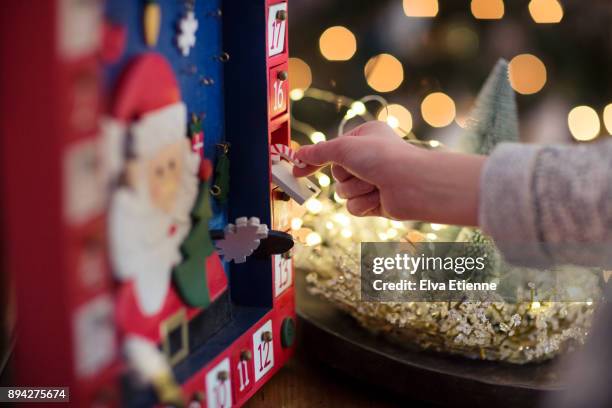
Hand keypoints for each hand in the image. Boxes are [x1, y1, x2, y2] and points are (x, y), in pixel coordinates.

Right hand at [294, 121, 484, 225]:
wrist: (412, 184)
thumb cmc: (383, 157)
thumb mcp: (344, 148)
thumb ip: (318, 153)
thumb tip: (298, 155)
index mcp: (364, 137)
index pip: (332, 150)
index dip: (315, 160)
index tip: (296, 170)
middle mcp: (369, 158)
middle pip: (336, 174)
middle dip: (346, 177)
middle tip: (361, 172)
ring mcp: (373, 180)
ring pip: (344, 193)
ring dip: (356, 190)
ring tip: (375, 185)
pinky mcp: (376, 201)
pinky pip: (354, 207)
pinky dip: (363, 204)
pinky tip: (379, 198)